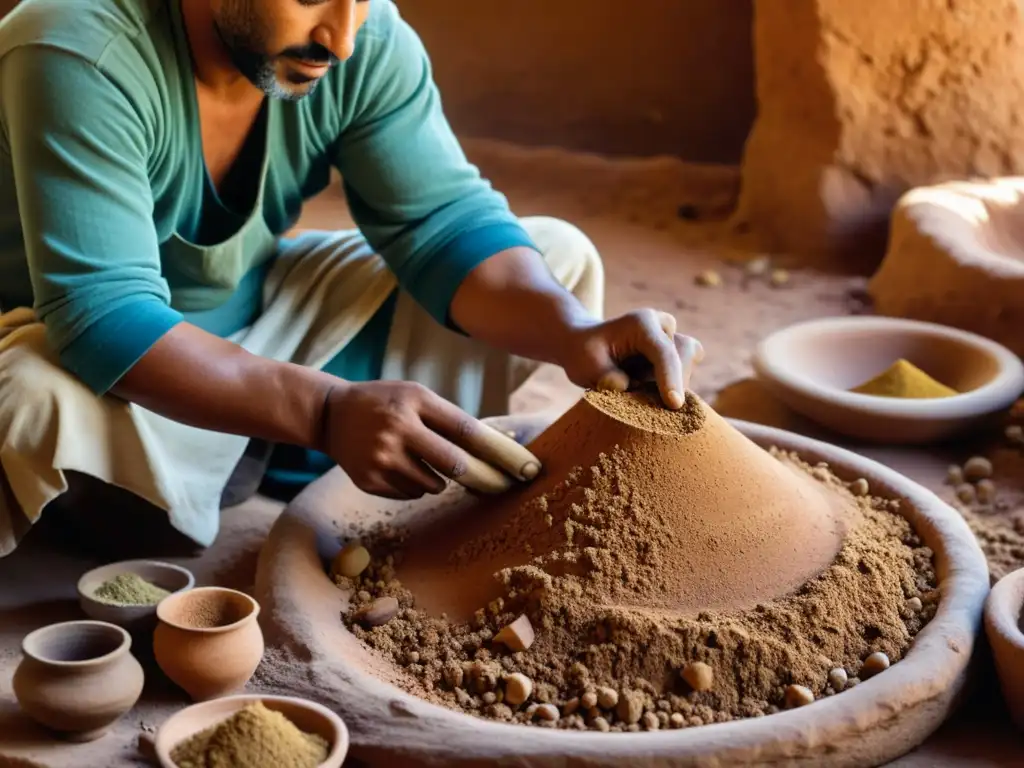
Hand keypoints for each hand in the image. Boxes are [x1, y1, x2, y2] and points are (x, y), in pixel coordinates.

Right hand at [320, 380, 541, 499]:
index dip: (500, 452)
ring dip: (440, 478)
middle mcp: (397, 429)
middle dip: (480, 477)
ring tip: (422, 459)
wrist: (330, 415)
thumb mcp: (415, 395)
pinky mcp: (369, 480)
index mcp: (414, 402)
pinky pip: (411, 494)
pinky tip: (399, 466)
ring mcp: (381, 458)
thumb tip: (498, 446)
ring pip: (434, 484)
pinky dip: (415, 485)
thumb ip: (450, 417)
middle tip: (498, 484)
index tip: (527, 468)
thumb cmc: (385, 402)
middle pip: (455, 465)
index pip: (467, 430)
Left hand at [558, 309, 704, 408]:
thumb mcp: (586, 366)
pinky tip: (648, 387)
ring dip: (672, 382)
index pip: (664, 353)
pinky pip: (687, 368)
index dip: (671, 379)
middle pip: (684, 355)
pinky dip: (673, 383)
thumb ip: (607, 378)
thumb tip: (627, 385)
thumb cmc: (586, 355)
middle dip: (673, 383)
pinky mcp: (676, 349)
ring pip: (689, 362)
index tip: (674, 404)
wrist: (587, 345)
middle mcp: (661, 324)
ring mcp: (671, 336)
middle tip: (646, 400)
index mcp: (640, 323)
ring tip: (639, 387)